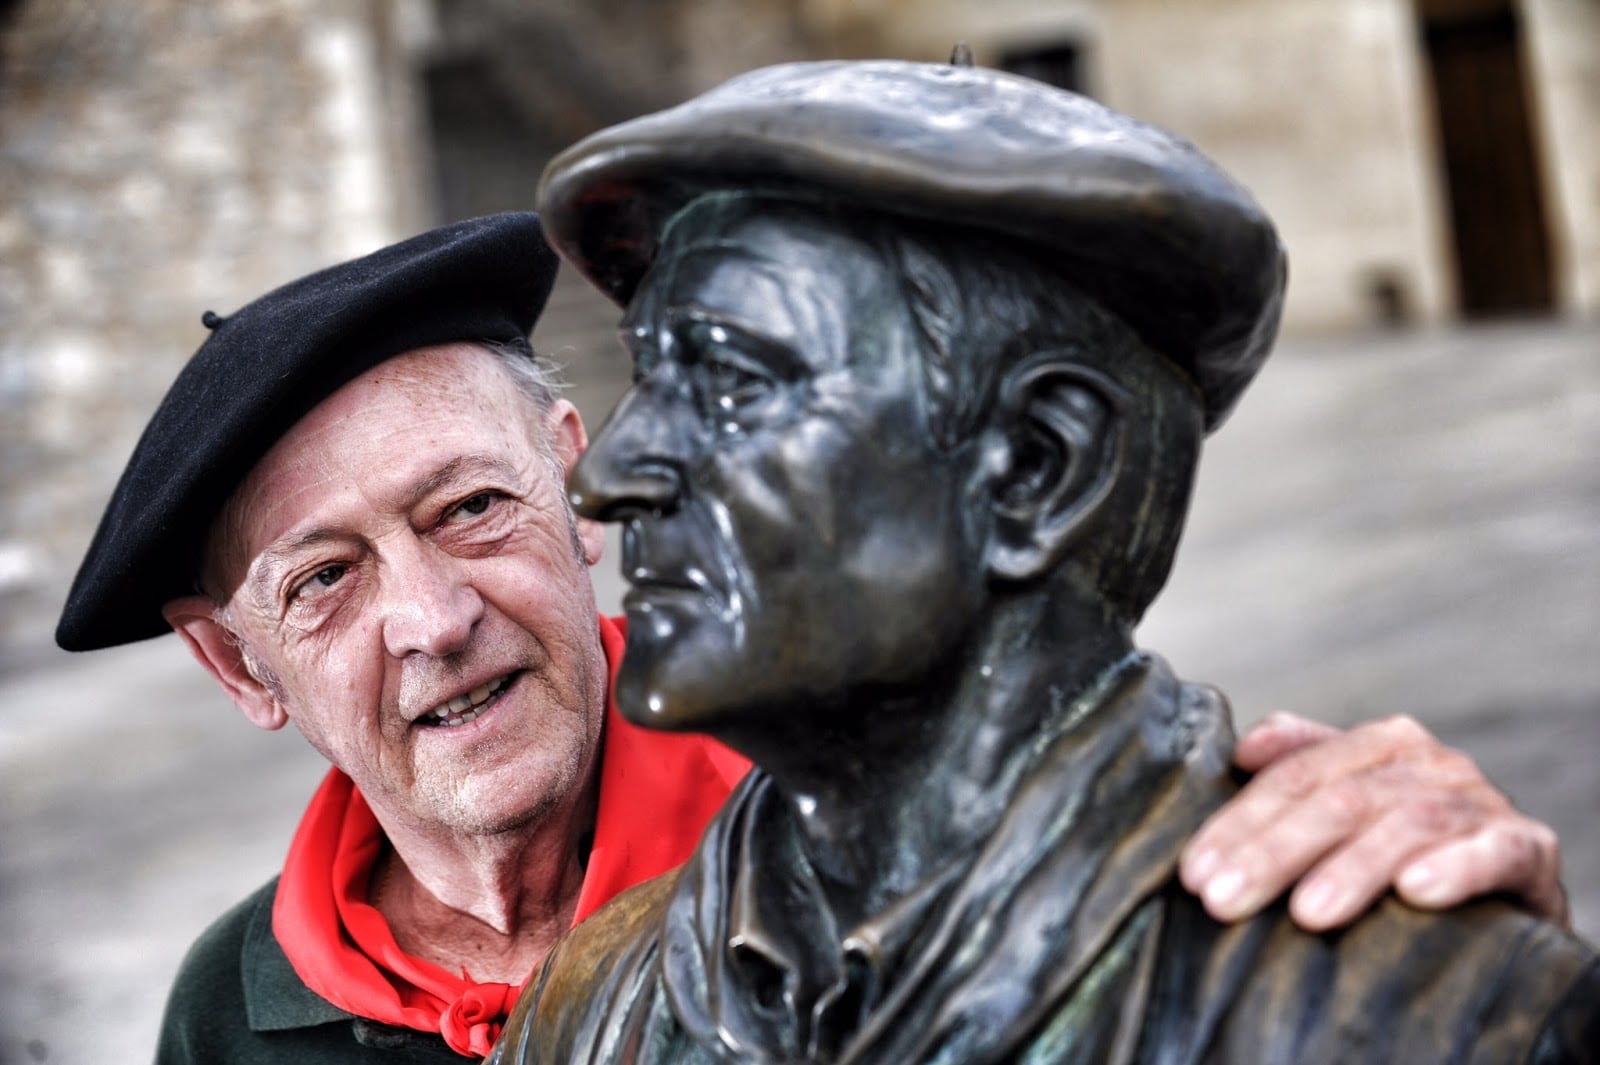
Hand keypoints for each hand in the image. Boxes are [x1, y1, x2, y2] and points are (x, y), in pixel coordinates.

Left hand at [1178, 712, 1567, 931]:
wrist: (1510, 897)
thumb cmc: (1410, 851)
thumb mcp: (1350, 810)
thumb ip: (1299, 768)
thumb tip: (1242, 750)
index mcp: (1378, 745)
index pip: (1293, 777)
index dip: (1239, 822)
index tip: (1194, 873)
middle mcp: (1428, 763)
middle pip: (1338, 800)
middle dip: (1273, 852)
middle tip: (1223, 899)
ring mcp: (1480, 803)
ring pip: (1404, 824)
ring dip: (1352, 869)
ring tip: (1306, 914)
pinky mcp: (1528, 849)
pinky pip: (1493, 852)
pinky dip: (1454, 868)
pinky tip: (1414, 893)